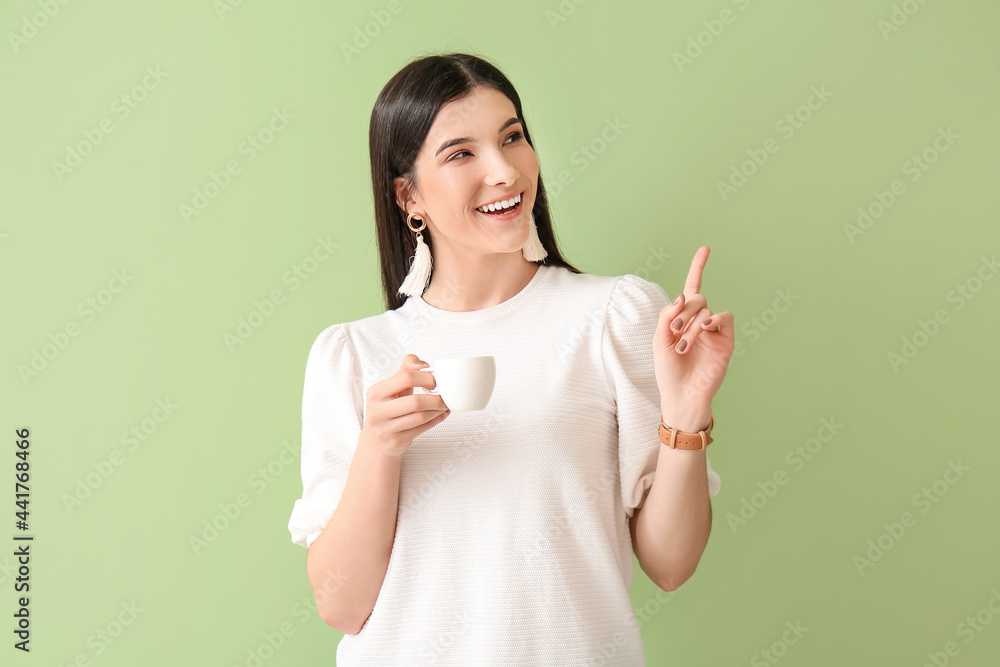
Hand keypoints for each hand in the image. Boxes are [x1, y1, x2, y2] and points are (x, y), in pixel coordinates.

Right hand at [359, 354, 449, 457]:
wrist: (376, 440)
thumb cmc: (387, 409)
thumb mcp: (391, 387)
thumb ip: (406, 369)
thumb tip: (423, 364)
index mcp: (376, 392)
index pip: (406, 378)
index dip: (426, 378)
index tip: (435, 380)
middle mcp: (377, 411)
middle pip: (416, 401)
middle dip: (436, 398)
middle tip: (444, 396)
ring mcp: (386, 428)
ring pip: (421, 417)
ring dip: (438, 410)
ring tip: (444, 404)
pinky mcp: (396, 441)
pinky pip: (422, 428)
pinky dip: (436, 420)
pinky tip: (441, 414)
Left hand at [652, 246, 733, 425]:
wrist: (681, 395)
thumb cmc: (668, 371)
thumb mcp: (659, 340)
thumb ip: (667, 315)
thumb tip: (682, 296)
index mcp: (682, 318)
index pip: (691, 288)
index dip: (698, 268)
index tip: (706, 249)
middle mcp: (700, 321)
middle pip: (696, 298)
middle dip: (684, 312)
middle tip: (675, 332)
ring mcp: (714, 331)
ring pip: (707, 310)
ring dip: (692, 325)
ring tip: (683, 346)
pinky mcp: (726, 341)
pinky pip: (725, 318)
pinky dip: (715, 319)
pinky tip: (706, 329)